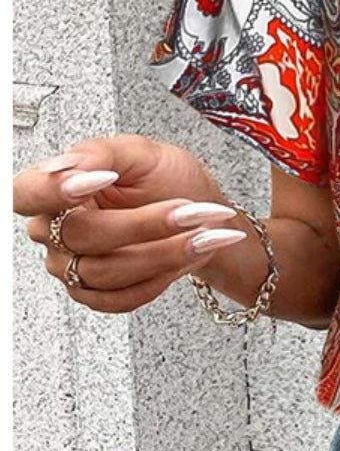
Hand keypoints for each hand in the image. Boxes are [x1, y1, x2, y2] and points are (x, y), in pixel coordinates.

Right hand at [14, 133, 249, 312]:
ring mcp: (71, 266)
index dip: (52, 191)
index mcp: (55, 188)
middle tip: (189, 211)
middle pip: (81, 236)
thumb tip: (67, 166)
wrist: (200, 215)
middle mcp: (54, 230)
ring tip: (202, 234)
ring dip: (163, 254)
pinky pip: (120, 298)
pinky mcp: (95, 293)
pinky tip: (184, 255)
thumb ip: (100, 153)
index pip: (25, 193)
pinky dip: (160, 278)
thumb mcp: (141, 152)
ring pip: (106, 272)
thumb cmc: (168, 179)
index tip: (100, 180)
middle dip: (144, 225)